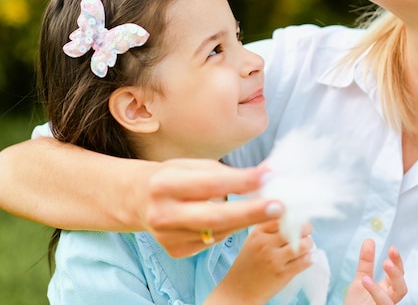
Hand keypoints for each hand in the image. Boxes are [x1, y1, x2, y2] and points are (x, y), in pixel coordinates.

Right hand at [139, 160, 284, 257]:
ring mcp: (169, 236)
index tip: (268, 176)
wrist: (138, 200)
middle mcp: (164, 213)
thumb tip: (266, 173)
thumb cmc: (171, 177)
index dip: (241, 181)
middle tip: (278, 206)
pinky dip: (227, 229)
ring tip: (265, 209)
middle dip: (250, 212)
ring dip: (244, 220)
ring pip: (218, 231)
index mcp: (165, 184)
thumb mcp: (193, 166)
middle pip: (215, 217)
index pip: (211, 184)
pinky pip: (212, 241)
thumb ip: (227, 172)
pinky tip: (230, 219)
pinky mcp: (176, 250)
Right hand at [206, 220, 313, 304]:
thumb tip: (292, 219)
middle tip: (306, 233)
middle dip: (305, 230)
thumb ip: (268, 229)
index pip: (282, 217)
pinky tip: (307, 258)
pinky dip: (309, 258)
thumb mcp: (252, 241)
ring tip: (306, 246)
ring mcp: (274, 259)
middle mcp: (265, 243)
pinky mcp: (283, 274)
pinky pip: (305, 261)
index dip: (293, 218)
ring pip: (303, 244)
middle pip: (295, 229)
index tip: (298, 221)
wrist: (239, 290)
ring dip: (309, 244)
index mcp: (257, 233)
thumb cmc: (247, 265)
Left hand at [343, 239, 406, 304]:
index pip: (398, 275)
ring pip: (391, 302)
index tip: (392, 248)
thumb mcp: (361, 279)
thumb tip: (370, 240)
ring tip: (368, 276)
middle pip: (401, 288)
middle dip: (396, 274)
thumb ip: (366, 262)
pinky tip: (365, 282)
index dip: (398, 263)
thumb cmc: (357, 303)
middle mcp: (389, 300)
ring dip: (381, 290)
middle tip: (386, 262)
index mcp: (388, 289)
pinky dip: (375, 294)